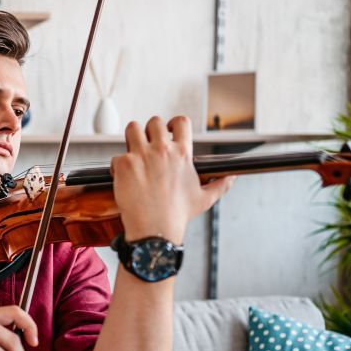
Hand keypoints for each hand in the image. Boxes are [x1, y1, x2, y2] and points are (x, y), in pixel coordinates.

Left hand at [110, 115, 235, 242]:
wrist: (155, 228)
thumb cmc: (177, 214)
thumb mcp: (204, 199)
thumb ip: (220, 185)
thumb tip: (232, 178)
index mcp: (182, 154)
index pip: (181, 122)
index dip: (174, 123)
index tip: (169, 130)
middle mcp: (162, 150)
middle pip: (154, 121)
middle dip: (150, 130)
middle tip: (147, 143)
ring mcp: (141, 155)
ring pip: (132, 128)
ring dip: (131, 137)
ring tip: (132, 150)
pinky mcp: (124, 164)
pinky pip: (117, 155)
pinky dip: (118, 165)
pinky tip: (123, 176)